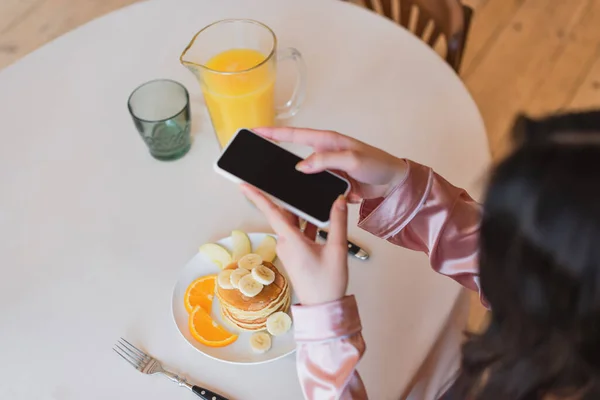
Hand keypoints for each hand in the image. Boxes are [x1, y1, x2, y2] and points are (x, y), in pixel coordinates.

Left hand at [241, 184, 348, 305]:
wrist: (323, 307)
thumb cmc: (327, 283)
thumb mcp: (337, 249)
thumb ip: (338, 221)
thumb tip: (338, 200)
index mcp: (291, 241)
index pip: (272, 213)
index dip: (257, 197)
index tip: (244, 185)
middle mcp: (285, 243)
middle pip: (283, 214)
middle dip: (288, 198)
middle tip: (292, 182)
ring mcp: (289, 249)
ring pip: (291, 223)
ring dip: (300, 211)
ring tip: (310, 196)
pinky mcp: (294, 253)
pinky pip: (296, 232)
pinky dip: (305, 223)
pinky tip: (318, 217)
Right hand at [254, 127, 407, 202]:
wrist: (393, 183)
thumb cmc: (377, 164)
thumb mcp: (352, 159)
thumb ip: (326, 160)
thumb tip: (300, 166)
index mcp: (327, 141)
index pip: (294, 134)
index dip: (273, 133)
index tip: (255, 132)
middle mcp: (323, 154)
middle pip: (292, 156)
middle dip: (274, 158)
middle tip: (255, 162)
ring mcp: (325, 170)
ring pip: (301, 176)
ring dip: (290, 181)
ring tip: (271, 185)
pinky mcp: (330, 185)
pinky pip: (312, 189)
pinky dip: (305, 193)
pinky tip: (296, 199)